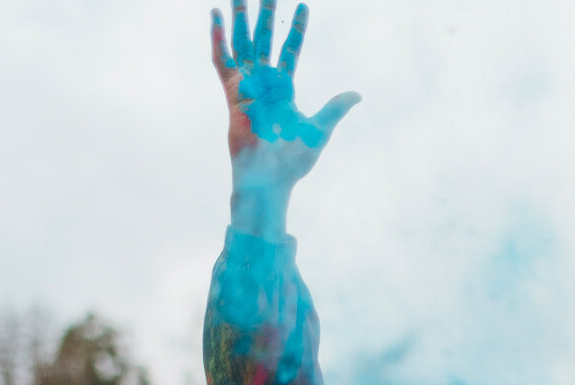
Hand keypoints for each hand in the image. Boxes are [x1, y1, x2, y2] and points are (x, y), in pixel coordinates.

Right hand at [211, 0, 359, 207]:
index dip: (297, 30)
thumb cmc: (292, 162)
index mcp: (283, 90)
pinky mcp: (232, 93)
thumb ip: (335, 108)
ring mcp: (246, 87)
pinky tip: (217, 16)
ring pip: (242, 44)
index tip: (304, 7)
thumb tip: (358, 95)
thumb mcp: (320, 129)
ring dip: (241, 19)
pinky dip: (218, 39)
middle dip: (265, 16)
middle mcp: (263, 84)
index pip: (290, 51)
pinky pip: (222, 61)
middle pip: (263, 41)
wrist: (269, 179)